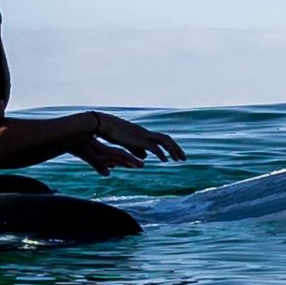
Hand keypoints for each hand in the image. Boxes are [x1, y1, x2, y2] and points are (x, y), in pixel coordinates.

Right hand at [62, 110, 185, 171]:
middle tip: (184, 159)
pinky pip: (153, 146)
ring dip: (173, 150)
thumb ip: (136, 149)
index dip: (170, 146)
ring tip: (179, 160)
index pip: (161, 138)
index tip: (176, 155)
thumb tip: (146, 157)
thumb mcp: (127, 144)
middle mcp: (145, 133)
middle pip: (166, 138)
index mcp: (143, 133)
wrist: (102, 124)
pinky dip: (161, 153)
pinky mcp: (137, 139)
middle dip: (176, 148)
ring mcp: (142, 135)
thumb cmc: (112, 133)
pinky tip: (165, 160)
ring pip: (163, 140)